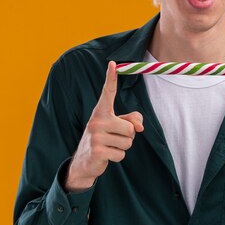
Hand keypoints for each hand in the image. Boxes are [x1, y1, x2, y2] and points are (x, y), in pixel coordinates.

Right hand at [65, 61, 143, 191]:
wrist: (85, 161)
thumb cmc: (105, 139)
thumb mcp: (118, 126)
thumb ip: (133, 120)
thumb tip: (139, 127)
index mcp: (101, 112)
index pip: (108, 93)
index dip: (111, 78)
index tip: (113, 63)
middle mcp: (96, 120)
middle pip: (130, 128)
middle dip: (128, 136)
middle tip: (113, 139)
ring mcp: (95, 135)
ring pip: (128, 142)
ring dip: (123, 148)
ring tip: (109, 146)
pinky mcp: (97, 151)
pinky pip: (121, 154)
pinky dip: (117, 157)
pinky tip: (106, 156)